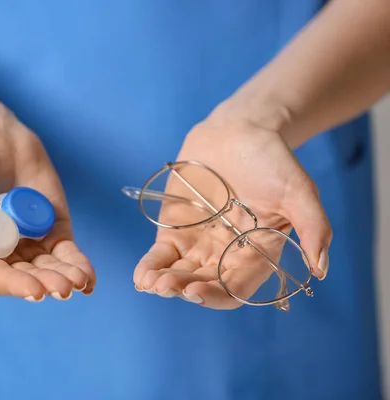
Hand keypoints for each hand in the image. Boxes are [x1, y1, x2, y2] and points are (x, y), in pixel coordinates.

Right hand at [0, 108, 94, 301]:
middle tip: (61, 287)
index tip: (34, 290)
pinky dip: (79, 265)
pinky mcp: (54, 230)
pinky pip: (67, 253)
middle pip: (27, 276)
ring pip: (50, 268)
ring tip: (78, 281)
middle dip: (46, 283)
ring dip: (65, 277)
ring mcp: (31, 244)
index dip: (15, 285)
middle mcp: (3, 256)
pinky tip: (88, 280)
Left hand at [134, 106, 331, 308]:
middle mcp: (226, 255)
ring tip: (151, 282)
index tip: (195, 291)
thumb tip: (321, 270)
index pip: (235, 288)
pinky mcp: (174, 229)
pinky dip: (150, 266)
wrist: (238, 130)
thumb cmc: (272, 159)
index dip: (216, 295)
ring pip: (179, 273)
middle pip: (203, 283)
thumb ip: (313, 227)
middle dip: (183, 288)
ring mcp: (198, 244)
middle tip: (166, 286)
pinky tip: (141, 276)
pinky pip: (161, 255)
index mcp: (256, 254)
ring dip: (164, 282)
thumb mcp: (299, 190)